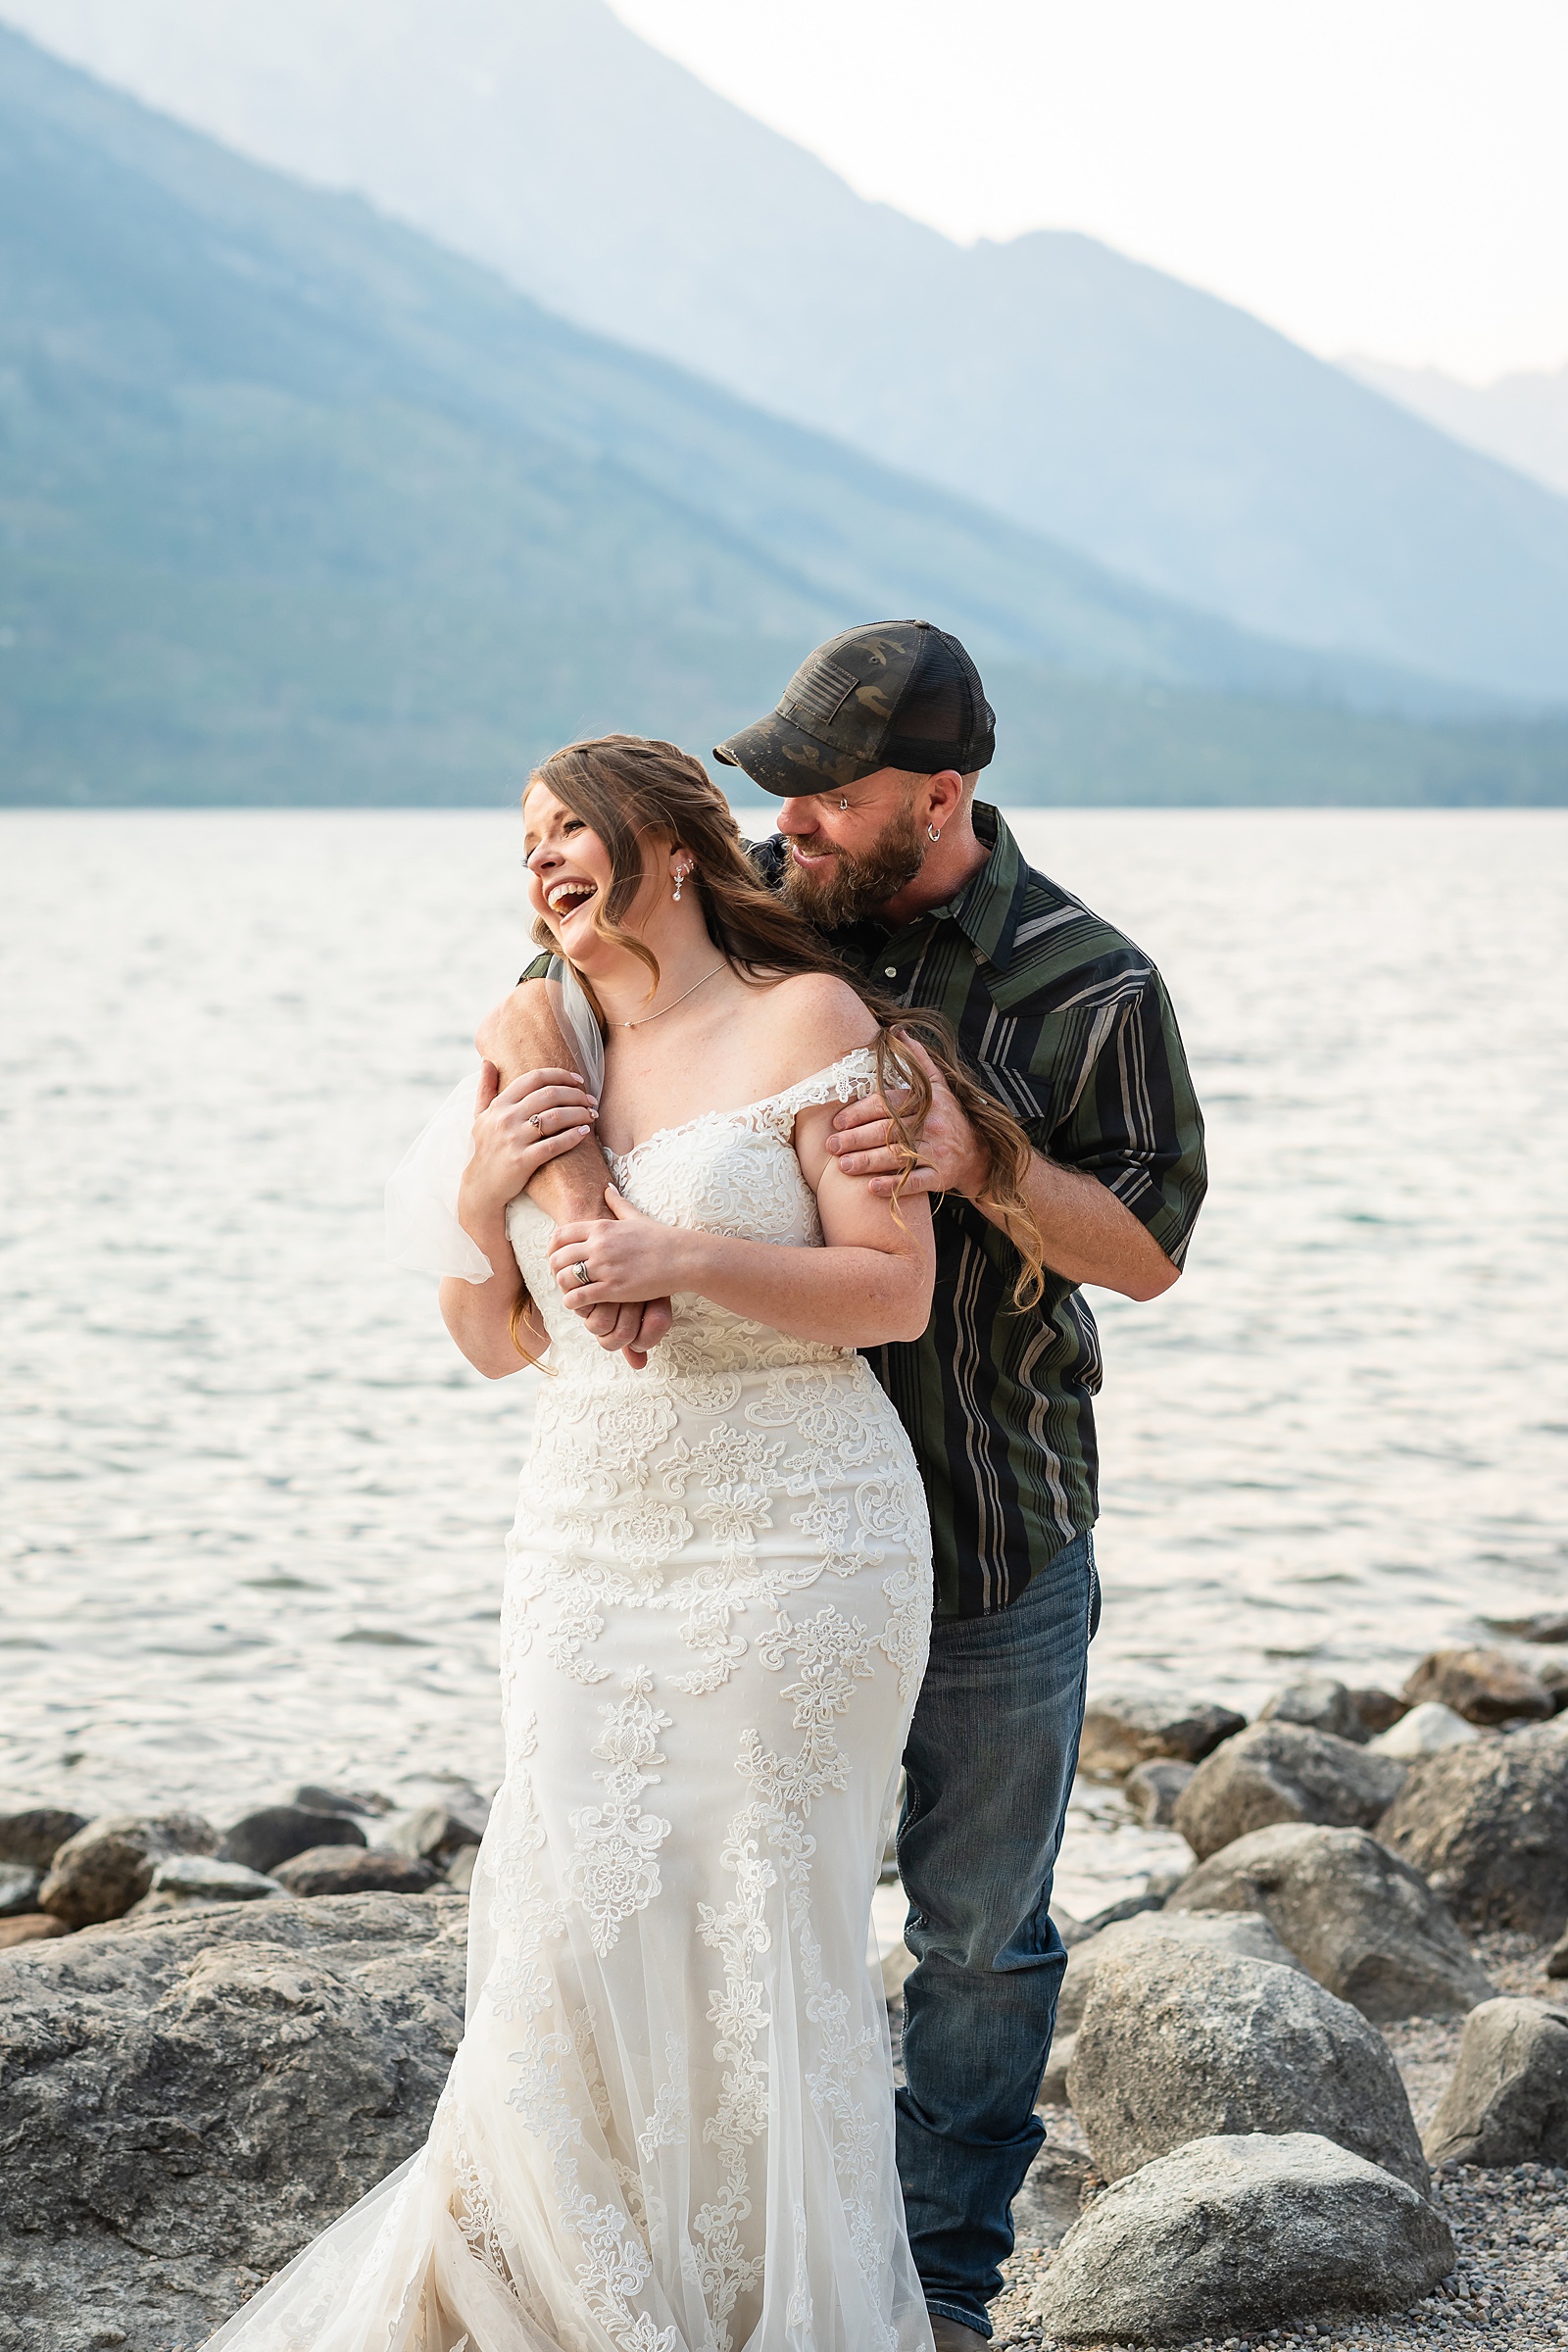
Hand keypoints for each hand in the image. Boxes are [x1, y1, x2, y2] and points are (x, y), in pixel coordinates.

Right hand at [458, 1063, 596, 1220]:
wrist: (481, 1186)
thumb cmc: (485, 1148)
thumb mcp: (479, 1117)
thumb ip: (485, 1088)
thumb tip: (487, 1061)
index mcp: (498, 1105)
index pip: (534, 1079)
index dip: (560, 1075)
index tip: (578, 1080)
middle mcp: (505, 1119)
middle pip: (549, 1095)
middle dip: (575, 1094)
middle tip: (591, 1100)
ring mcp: (514, 1140)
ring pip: (555, 1118)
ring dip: (579, 1113)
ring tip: (592, 1115)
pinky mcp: (523, 1161)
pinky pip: (554, 1144)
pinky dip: (573, 1137)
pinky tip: (584, 1133)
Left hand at [548, 1187, 691, 1314]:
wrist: (682, 1258)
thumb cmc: (660, 1238)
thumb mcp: (635, 1217)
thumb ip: (617, 1203)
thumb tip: (607, 1187)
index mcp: (601, 1228)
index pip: (560, 1235)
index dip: (552, 1248)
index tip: (557, 1258)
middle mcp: (598, 1246)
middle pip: (557, 1258)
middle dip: (556, 1270)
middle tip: (564, 1277)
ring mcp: (605, 1268)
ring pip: (564, 1278)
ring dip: (564, 1287)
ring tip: (572, 1291)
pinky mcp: (613, 1289)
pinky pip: (579, 1298)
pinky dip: (573, 1303)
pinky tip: (581, 1305)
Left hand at [824, 1037, 986, 1200]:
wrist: (978, 1153)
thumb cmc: (949, 1117)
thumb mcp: (939, 1086)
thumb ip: (918, 1061)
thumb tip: (900, 1032)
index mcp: (927, 1101)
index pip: (887, 1103)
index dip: (860, 1112)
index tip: (837, 1121)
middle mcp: (932, 1125)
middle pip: (887, 1130)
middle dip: (855, 1138)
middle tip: (831, 1146)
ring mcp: (937, 1152)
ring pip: (897, 1156)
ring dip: (867, 1162)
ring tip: (842, 1166)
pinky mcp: (941, 1177)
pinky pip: (915, 1182)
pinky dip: (893, 1185)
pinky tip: (871, 1188)